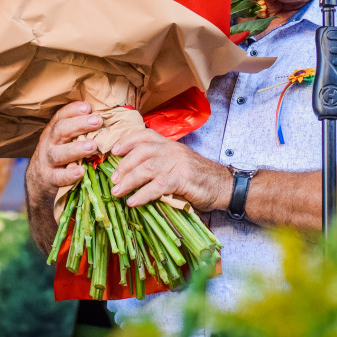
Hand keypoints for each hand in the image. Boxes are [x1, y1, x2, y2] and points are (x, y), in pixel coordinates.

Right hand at [25, 101, 102, 204]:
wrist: (37, 182)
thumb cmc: (59, 155)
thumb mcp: (64, 140)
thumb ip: (79, 130)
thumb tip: (105, 116)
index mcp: (53, 131)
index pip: (60, 116)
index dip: (73, 110)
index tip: (88, 107)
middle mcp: (48, 143)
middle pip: (60, 130)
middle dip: (78, 124)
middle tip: (97, 121)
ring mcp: (47, 162)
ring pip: (58, 153)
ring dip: (76, 149)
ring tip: (92, 146)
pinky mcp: (49, 179)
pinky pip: (58, 177)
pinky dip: (69, 175)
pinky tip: (81, 171)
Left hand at [109, 129, 230, 210]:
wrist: (223, 186)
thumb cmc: (197, 178)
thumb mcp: (177, 164)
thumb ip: (159, 165)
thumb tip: (131, 175)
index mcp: (169, 144)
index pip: (145, 135)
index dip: (127, 141)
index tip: (113, 150)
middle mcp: (172, 150)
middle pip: (141, 151)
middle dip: (124, 166)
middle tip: (113, 180)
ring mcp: (178, 163)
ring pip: (147, 167)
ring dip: (129, 180)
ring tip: (117, 192)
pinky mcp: (183, 179)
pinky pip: (159, 185)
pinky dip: (143, 194)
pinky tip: (133, 201)